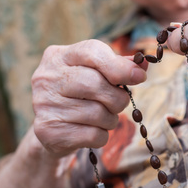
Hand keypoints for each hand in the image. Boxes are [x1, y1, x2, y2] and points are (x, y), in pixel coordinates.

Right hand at [31, 39, 146, 156]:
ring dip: (111, 119)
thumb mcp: (95, 74)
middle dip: (118, 97)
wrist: (52, 129)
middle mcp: (46, 78)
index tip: (139, 76)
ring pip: (97, 113)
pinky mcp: (48, 131)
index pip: (92, 52)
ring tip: (104, 118)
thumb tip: (143, 63)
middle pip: (96, 84)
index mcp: (57, 56)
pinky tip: (93, 130)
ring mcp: (44, 105)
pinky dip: (102, 135)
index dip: (120, 66)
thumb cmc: (79, 95)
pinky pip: (93, 134)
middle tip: (120, 103)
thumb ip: (118, 66)